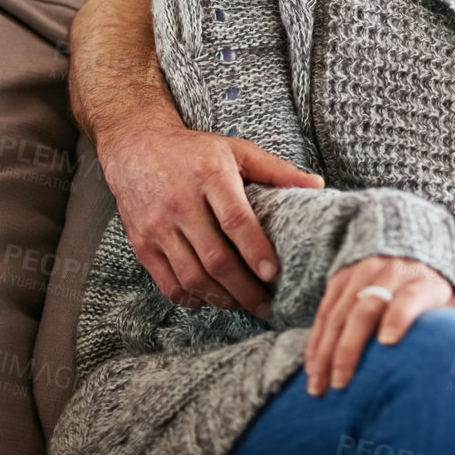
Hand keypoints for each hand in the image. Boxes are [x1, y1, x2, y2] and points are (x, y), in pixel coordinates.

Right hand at [103, 120, 322, 318]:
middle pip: (214, 258)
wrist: (137, 149)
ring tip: (245, 305)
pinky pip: (169, 284)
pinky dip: (193, 299)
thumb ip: (277, 170)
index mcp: (210, 176)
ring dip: (222, 299)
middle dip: (245, 289)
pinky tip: (213, 299)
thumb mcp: (237, 150)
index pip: (235, 220)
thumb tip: (317, 186)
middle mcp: (181, 204)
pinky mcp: (143, 246)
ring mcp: (159, 228)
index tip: (274, 274)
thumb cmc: (195, 152)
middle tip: (268, 305)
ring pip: (192, 277)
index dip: (256, 250)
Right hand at [306, 256, 454, 395]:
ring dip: (325, 352)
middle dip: (351, 347)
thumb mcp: (450, 302)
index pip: (411, 297)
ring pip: (339, 313)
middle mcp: (391, 272)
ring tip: (319, 387)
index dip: (400, 317)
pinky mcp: (341, 277)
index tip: (389, 343)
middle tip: (342, 383)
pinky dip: (315, 342)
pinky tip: (312, 368)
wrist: (407, 243)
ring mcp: (362, 272)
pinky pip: (324, 311)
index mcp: (424, 281)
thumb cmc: (432, 290)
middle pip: (367, 308)